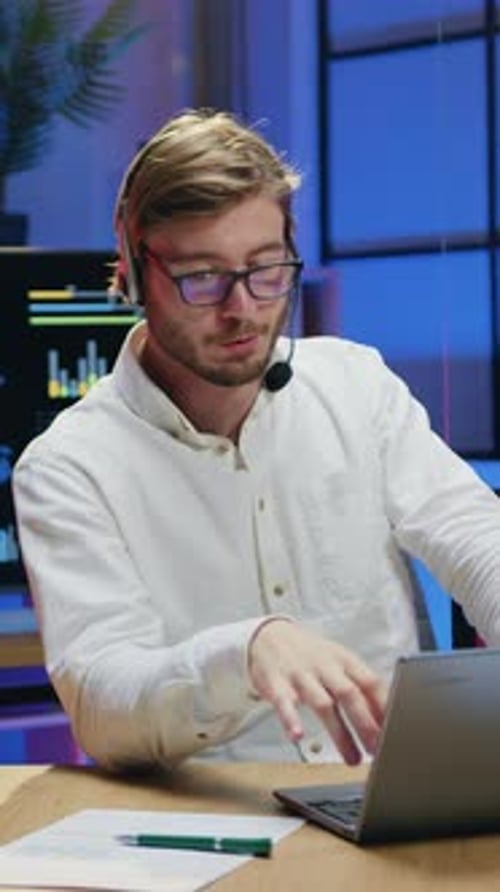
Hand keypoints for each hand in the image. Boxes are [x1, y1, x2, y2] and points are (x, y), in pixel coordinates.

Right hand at [248, 620, 387, 763]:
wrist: (269, 635)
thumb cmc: (310, 654)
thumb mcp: (338, 661)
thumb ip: (359, 685)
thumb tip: (386, 714)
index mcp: (343, 660)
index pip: (370, 681)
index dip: (384, 706)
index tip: (395, 730)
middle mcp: (324, 666)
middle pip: (349, 694)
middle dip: (366, 724)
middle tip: (377, 749)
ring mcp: (301, 674)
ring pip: (323, 704)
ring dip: (339, 734)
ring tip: (351, 758)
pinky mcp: (277, 684)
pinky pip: (285, 703)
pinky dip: (291, 719)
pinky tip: (298, 735)